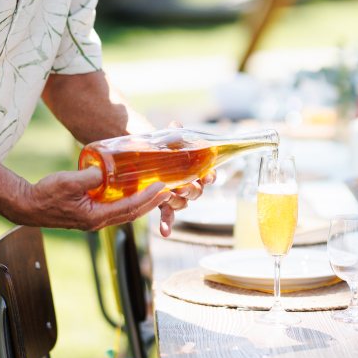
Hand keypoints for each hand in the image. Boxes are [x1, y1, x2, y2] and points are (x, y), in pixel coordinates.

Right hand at [16, 166, 171, 230]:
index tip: (161, 188)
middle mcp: (98, 222)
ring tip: (156, 191)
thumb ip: (88, 176)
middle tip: (168, 190)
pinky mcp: (90, 215)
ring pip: (125, 212)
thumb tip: (104, 171)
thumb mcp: (68, 181)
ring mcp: (94, 220)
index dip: (147, 198)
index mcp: (95, 217)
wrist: (29, 205)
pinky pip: (115, 209)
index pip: (129, 208)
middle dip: (151, 203)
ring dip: (142, 203)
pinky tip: (132, 192)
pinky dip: (128, 202)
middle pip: (132, 213)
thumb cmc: (46, 194)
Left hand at [158, 121, 216, 237]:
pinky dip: (167, 223)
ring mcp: (177, 194)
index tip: (208, 177)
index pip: (209, 174)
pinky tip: (165, 232)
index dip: (210, 176)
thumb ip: (174, 132)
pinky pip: (168, 215)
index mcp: (196, 168)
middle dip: (191, 190)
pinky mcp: (163, 202)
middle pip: (197, 192)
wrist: (147, 155)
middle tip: (182, 187)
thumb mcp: (169, 138)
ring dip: (177, 202)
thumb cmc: (164, 147)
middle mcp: (190, 184)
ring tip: (167, 197)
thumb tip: (175, 125)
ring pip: (183, 202)